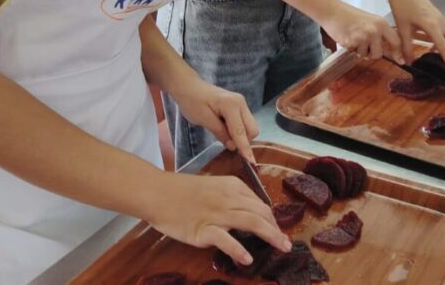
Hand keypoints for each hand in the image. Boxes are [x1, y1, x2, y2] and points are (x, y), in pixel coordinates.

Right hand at [145, 172, 291, 265]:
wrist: (157, 193)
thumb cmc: (182, 191)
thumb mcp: (212, 186)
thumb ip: (229, 197)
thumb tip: (247, 212)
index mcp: (232, 185)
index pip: (259, 203)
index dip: (271, 218)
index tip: (276, 230)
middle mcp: (229, 198)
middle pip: (261, 213)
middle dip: (277, 229)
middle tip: (286, 243)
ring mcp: (217, 214)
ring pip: (252, 222)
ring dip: (271, 236)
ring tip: (282, 248)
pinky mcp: (204, 229)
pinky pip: (226, 240)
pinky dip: (238, 249)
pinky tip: (247, 259)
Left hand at [172, 79, 259, 163]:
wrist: (188, 86)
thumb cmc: (191, 101)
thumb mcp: (203, 119)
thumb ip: (220, 132)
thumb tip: (233, 146)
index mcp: (231, 105)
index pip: (241, 131)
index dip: (245, 148)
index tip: (250, 162)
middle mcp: (241, 102)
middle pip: (252, 129)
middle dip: (244, 140)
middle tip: (227, 144)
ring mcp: (241, 103)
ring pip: (250, 126)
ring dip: (241, 135)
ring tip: (223, 134)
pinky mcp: (238, 105)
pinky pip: (244, 122)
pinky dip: (239, 130)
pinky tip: (225, 129)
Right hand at [321, 1, 401, 60]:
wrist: (332, 11)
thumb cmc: (349, 15)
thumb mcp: (370, 21)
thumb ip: (380, 33)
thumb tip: (388, 48)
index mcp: (381, 23)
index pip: (395, 41)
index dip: (397, 53)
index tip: (400, 60)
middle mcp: (375, 30)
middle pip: (379, 54)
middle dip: (371, 53)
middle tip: (363, 44)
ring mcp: (364, 36)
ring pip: (366, 55)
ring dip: (359, 50)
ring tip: (354, 37)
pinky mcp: (353, 42)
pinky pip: (355, 53)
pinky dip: (351, 48)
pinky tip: (347, 37)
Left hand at [383, 0, 444, 75]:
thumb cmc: (401, 6)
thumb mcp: (402, 29)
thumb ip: (406, 47)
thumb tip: (407, 62)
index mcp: (432, 26)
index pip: (444, 47)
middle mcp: (441, 21)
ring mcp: (440, 17)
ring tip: (434, 55)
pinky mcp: (437, 15)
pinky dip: (442, 39)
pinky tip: (429, 44)